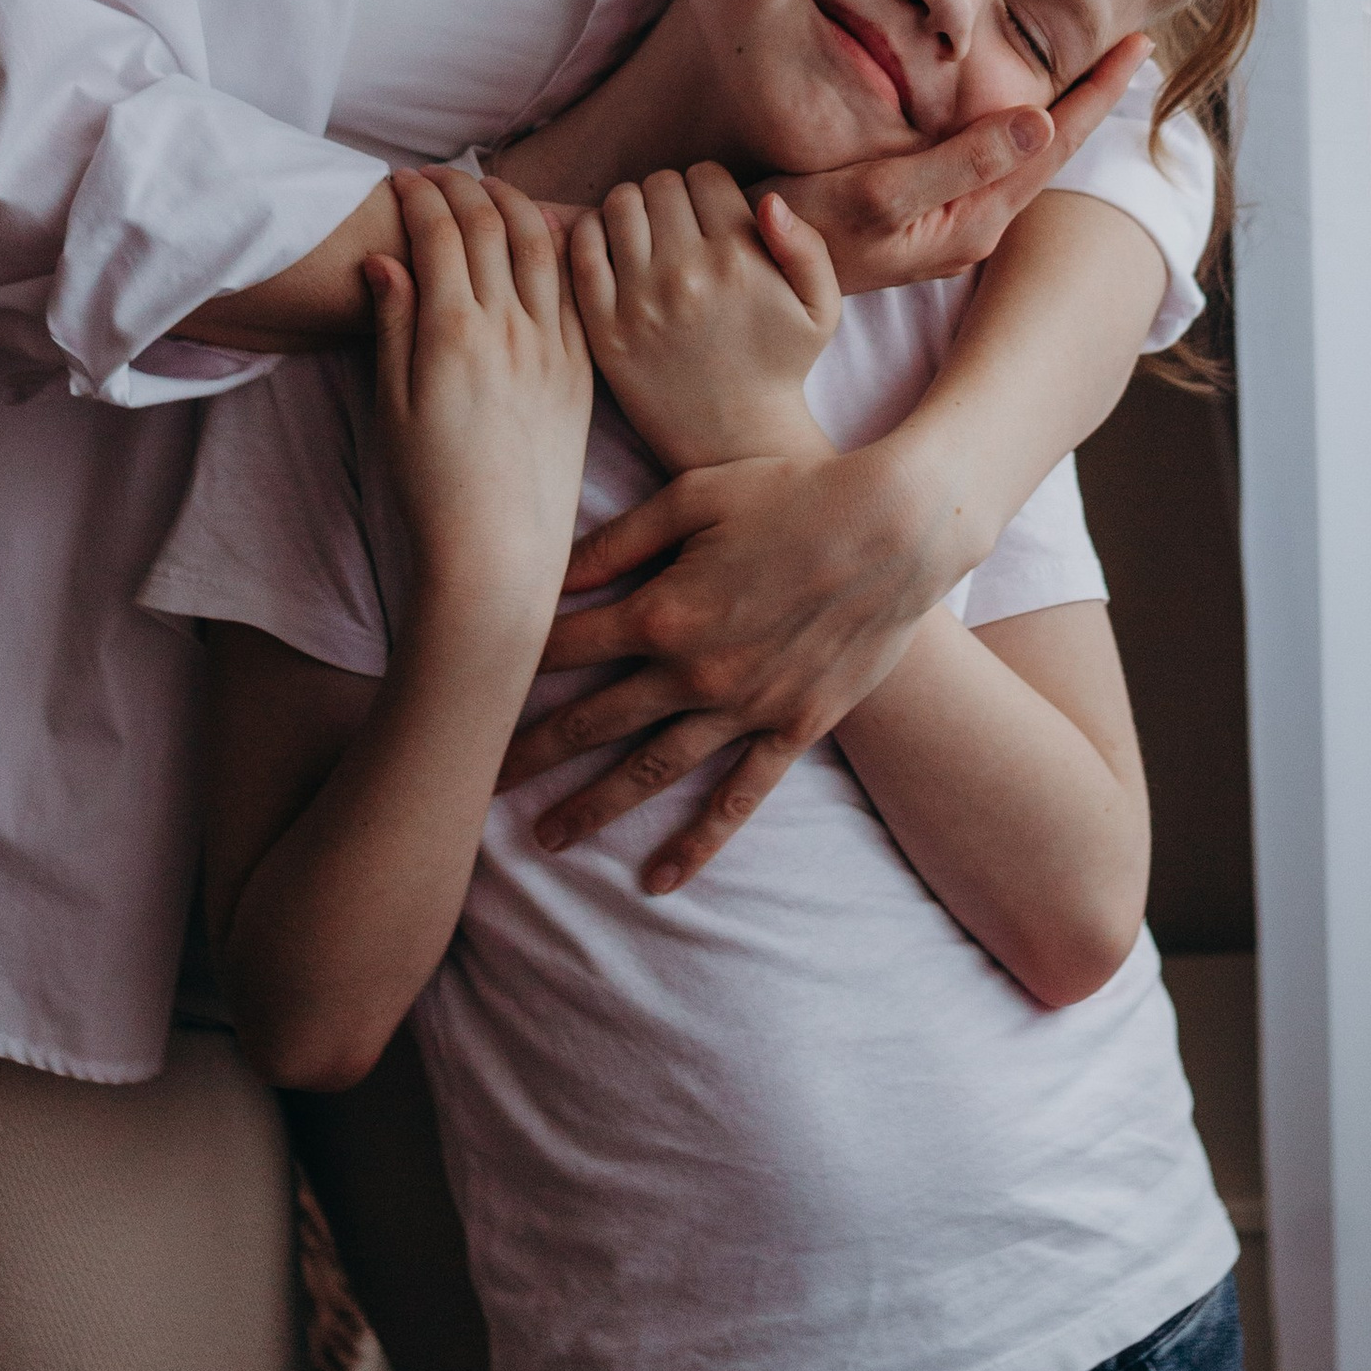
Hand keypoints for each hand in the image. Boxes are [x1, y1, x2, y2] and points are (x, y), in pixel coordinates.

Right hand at [367, 170, 592, 608]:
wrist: (498, 547)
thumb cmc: (431, 485)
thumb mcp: (392, 404)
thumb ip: (393, 325)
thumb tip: (385, 261)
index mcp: (453, 333)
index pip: (439, 233)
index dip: (419, 196)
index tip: (402, 180)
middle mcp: (509, 328)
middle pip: (490, 226)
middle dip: (462, 188)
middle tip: (440, 176)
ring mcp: (554, 345)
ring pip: (540, 244)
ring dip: (512, 204)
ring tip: (489, 190)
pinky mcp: (582, 368)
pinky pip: (577, 287)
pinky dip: (559, 247)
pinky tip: (545, 234)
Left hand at [493, 435, 972, 893]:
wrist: (900, 527)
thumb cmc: (796, 490)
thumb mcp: (697, 494)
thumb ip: (619, 539)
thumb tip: (553, 571)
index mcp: (661, 610)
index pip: (564, 647)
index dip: (512, 668)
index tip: (471, 692)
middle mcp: (693, 671)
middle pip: (591, 721)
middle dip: (529, 755)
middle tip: (476, 787)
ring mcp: (745, 707)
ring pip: (651, 771)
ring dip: (594, 808)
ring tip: (546, 840)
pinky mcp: (793, 726)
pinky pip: (738, 796)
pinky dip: (699, 842)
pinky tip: (661, 880)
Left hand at [568, 165, 840, 472]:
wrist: (734, 440)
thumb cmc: (780, 365)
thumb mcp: (821, 307)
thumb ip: (806, 245)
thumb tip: (769, 201)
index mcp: (739, 258)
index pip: (704, 175)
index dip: (709, 188)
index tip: (710, 215)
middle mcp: (686, 272)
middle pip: (660, 184)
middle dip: (670, 196)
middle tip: (678, 227)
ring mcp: (639, 300)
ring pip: (619, 204)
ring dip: (632, 211)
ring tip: (647, 237)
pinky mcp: (604, 327)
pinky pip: (583, 248)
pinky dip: (593, 236)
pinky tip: (616, 254)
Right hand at [766, 31, 1149, 296]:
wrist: (755, 277)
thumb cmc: (803, 231)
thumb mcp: (880, 193)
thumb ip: (962, 160)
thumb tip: (1043, 123)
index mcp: (976, 217)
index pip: (1054, 143)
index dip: (1097, 91)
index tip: (1138, 43)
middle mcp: (976, 225)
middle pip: (1052, 149)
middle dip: (1093, 97)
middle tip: (1135, 46)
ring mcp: (953, 222)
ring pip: (1026, 156)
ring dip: (1063, 110)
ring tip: (1098, 69)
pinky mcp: (928, 213)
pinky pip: (993, 161)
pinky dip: (1019, 125)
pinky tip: (1025, 107)